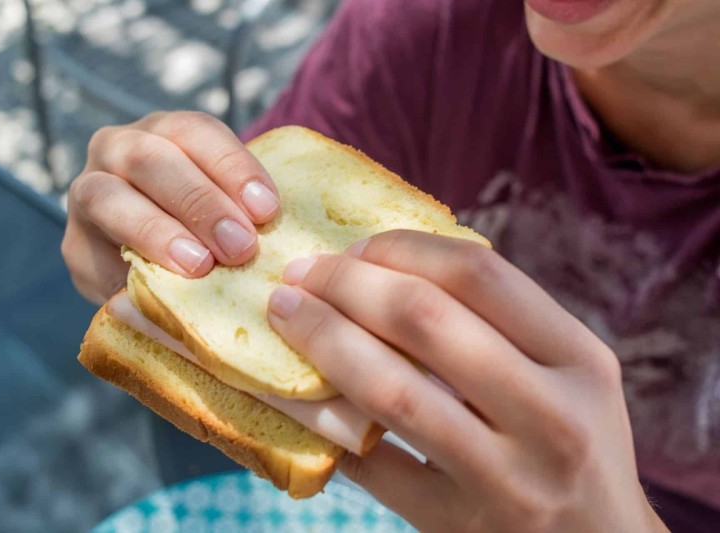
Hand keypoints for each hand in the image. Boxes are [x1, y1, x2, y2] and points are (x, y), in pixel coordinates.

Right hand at [62, 111, 279, 303]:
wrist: (158, 263)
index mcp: (164, 132)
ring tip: (198, 267)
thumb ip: (244, 210)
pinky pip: (92, 259)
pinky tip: (161, 299)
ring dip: (156, 232)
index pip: (195, 132)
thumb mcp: (231, 207)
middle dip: (199, 203)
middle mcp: (117, 150)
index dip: (231, 166)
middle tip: (239, 246)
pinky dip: (127, 279)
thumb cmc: (212, 228)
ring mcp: (87, 194)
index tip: (266, 209)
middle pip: (150, 160)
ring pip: (108, 198)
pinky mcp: (74, 248)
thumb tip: (274, 224)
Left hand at [267, 230, 666, 531]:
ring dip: (323, 340)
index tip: (356, 247)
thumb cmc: (571, 444)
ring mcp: (504, 479)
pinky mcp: (456, 525)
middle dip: (347, 284)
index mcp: (579, 359)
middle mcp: (551, 417)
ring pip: (392, 391)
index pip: (478, 274)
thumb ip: (498, 323)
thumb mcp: (566, 376)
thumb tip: (388, 266)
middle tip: (303, 273)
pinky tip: (288, 395)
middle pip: (426, 320)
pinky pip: (368, 463)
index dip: (402, 248)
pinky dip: (318, 421)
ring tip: (285, 314)